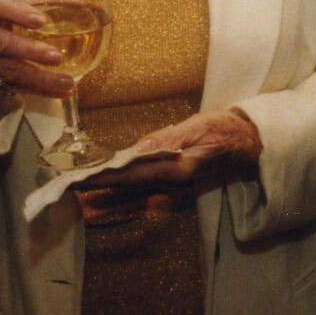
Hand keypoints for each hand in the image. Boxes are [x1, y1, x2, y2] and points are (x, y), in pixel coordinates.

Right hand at [0, 0, 74, 101]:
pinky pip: (12, 87)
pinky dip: (38, 91)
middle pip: (3, 43)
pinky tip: (59, 92)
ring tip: (66, 81)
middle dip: (31, 51)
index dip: (18, 14)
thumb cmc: (2, 20)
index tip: (41, 21)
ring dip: (40, 78)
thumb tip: (84, 6)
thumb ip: (45, 4)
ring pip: (9, 70)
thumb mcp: (16, 6)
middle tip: (57, 57)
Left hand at [82, 109, 262, 188]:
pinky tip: (106, 181)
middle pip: (127, 185)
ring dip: (106, 186)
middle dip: (98, 185)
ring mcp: (172, 182)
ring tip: (79, 185)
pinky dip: (121, 182)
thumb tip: (139, 148)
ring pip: (132, 187)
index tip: (79, 180)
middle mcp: (171, 181)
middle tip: (68, 185)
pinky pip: (141, 183)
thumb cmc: (225, 130)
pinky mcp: (172, 177)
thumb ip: (170, 139)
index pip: (131, 174)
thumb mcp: (199, 127)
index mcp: (176, 168)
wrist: (247, 142)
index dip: (104, 178)